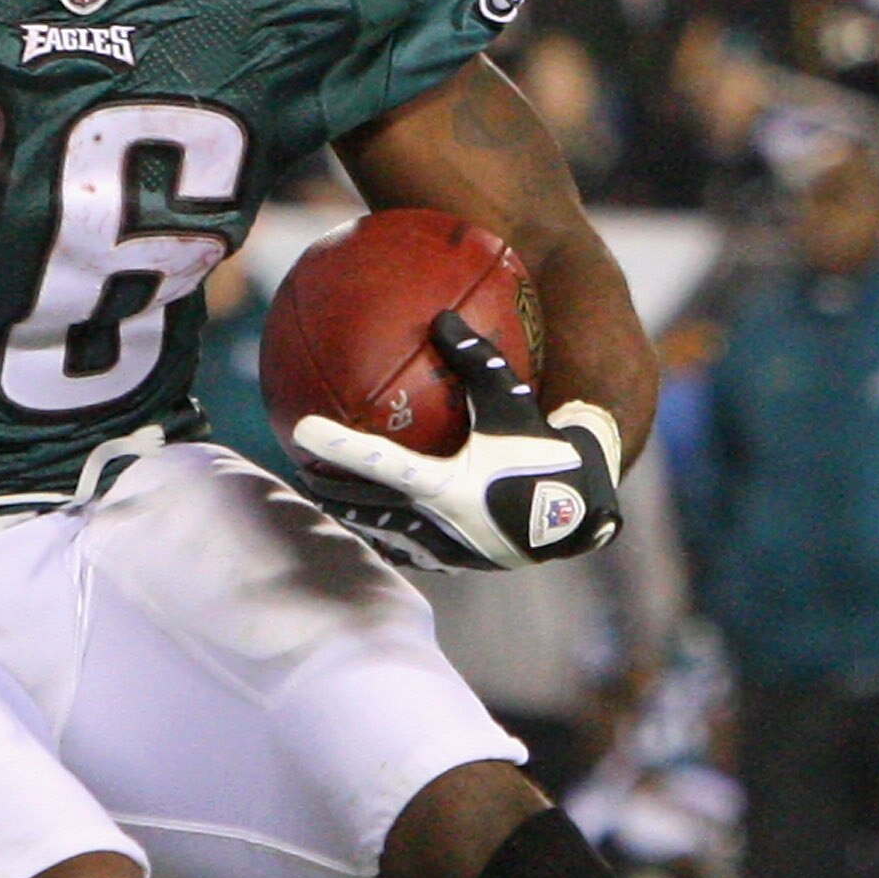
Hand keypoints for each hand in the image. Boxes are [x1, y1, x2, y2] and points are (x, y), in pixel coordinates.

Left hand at [293, 310, 623, 571]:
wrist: (580, 516)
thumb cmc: (546, 452)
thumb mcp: (511, 403)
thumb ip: (476, 359)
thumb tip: (442, 316)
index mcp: (446, 485)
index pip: (378, 462)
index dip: (337, 446)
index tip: (301, 430)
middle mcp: (437, 522)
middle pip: (364, 507)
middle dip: (328, 491)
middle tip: (298, 470)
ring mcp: (443, 548)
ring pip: (381, 532)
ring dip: (351, 515)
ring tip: (322, 498)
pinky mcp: (454, 561)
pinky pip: (407, 547)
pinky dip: (384, 532)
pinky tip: (371, 522)